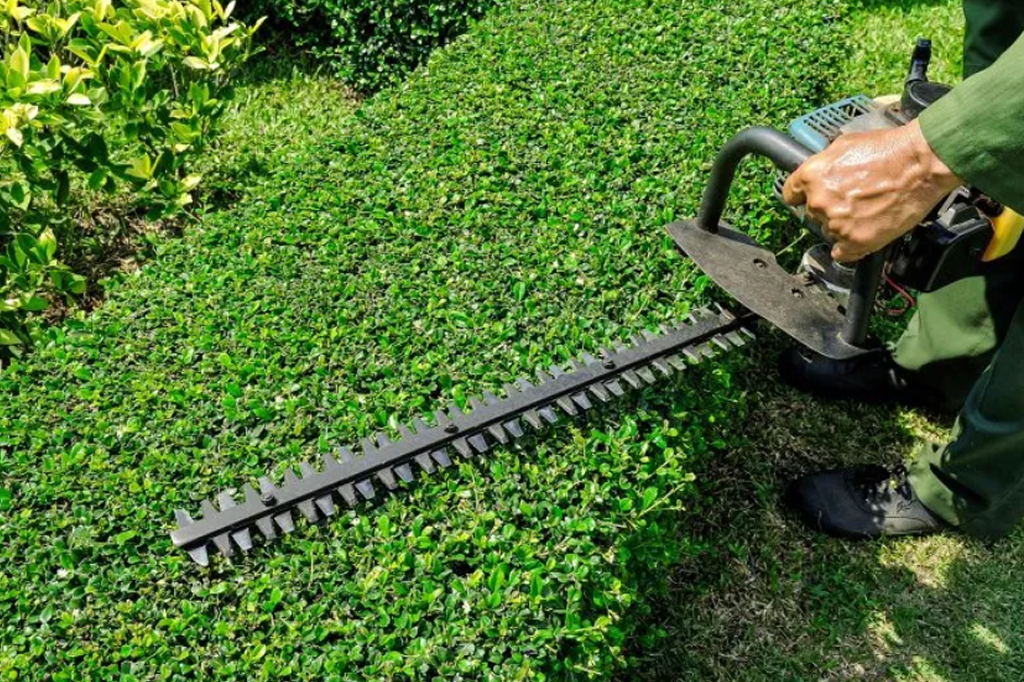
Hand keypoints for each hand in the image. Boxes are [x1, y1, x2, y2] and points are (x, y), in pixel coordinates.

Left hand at [782, 119, 960, 261]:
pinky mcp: (856, 241)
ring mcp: (837, 224)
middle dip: (829, 208)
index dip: (802, 196)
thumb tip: (819, 172)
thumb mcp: (845, 144)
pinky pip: (842, 253)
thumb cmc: (889, 150)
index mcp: (811, 176)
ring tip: (868, 210)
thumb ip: (824, 163)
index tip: (808, 198)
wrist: (921, 163)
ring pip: (830, 231)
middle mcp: (819, 201)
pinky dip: (850, 247)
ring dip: (843, 225)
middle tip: (853, 199)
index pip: (790, 194)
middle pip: (813, 213)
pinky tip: (863, 233)